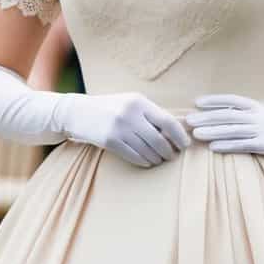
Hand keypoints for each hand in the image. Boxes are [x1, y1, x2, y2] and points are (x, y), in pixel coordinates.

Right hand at [56, 92, 190, 167]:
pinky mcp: (109, 141)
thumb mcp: (130, 102)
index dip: (180, 136)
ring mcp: (119, 128)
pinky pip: (134, 156)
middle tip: (172, 156)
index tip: (185, 145)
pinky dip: (144, 161)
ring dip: (157, 158)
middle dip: (169, 151)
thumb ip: (151, 113)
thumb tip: (177, 129)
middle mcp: (130, 114)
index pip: (167, 121)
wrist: (78, 112)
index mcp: (139, 101)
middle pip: (159, 139)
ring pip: (147, 150)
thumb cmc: (110, 107)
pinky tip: (147, 162)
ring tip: (160, 159)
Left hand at [187, 94, 263, 172]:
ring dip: (213, 131)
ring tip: (196, 133)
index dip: (215, 101)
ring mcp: (263, 131)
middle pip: (228, 115)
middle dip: (207, 117)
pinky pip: (243, 145)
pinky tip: (214, 147)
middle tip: (189, 119)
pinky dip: (227, 145)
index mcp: (260, 108)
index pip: (233, 100)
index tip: (197, 102)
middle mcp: (259, 117)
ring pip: (232, 130)